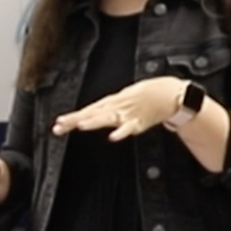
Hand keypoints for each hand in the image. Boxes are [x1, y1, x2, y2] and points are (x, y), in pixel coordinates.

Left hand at [52, 76, 184, 141]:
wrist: (172, 94)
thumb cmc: (148, 95)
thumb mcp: (123, 98)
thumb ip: (107, 109)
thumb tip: (90, 116)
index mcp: (112, 103)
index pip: (88, 111)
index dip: (72, 117)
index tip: (58, 123)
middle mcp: (117, 108)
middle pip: (93, 114)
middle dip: (76, 120)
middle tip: (60, 126)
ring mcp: (128, 114)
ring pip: (108, 118)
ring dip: (94, 122)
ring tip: (81, 126)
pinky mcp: (140, 122)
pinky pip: (130, 128)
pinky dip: (122, 132)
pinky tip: (113, 137)